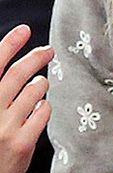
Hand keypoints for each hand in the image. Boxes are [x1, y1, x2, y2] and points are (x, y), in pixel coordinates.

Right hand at [0, 26, 52, 172]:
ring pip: (34, 92)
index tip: (25, 29)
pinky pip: (44, 111)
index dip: (9, 45)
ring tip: (38, 87)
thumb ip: (0, 87)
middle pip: (17, 75)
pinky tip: (37, 111)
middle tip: (48, 50)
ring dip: (40, 85)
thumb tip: (12, 53)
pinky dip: (44, 107)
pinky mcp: (22, 143)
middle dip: (35, 58)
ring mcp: (4, 129)